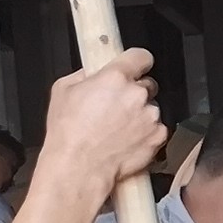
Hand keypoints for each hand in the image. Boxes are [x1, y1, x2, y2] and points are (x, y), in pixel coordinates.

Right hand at [40, 48, 167, 193]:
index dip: (137, 61)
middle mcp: (137, 94)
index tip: (135, 66)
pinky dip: (146, 132)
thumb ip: (85, 74)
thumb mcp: (63, 90)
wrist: (79, 166)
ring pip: (151, 108)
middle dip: (134, 92)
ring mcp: (151, 116)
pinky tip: (127, 139)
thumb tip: (94, 72)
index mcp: (115, 77)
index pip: (141, 56)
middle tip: (116, 107)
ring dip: (140, 114)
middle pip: (147, 84)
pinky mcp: (159, 136)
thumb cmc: (68, 131)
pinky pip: (156, 128)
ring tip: (118, 128)